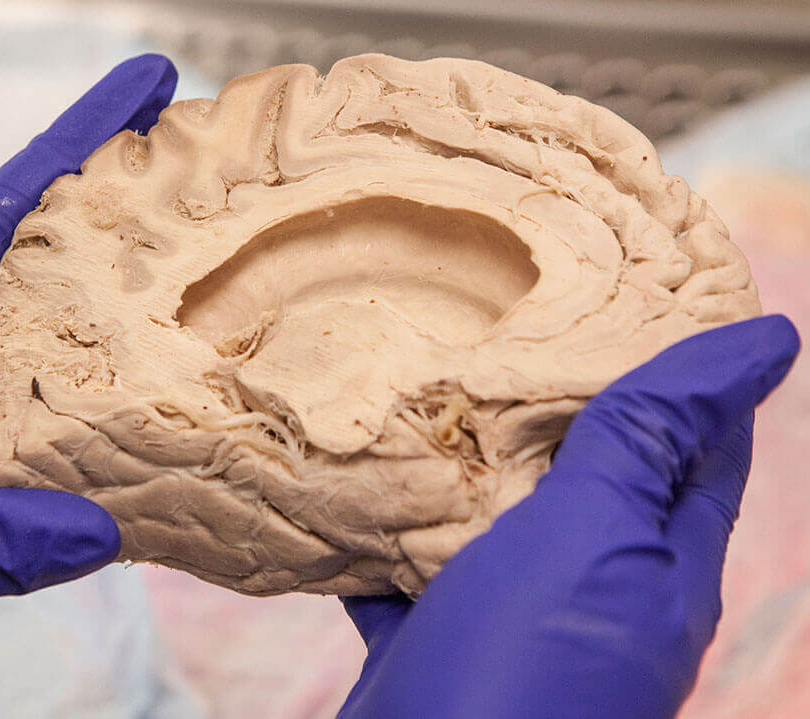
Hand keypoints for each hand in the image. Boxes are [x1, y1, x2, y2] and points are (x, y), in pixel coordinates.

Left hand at [0, 54, 176, 691]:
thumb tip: (103, 530)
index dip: (75, 144)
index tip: (148, 82)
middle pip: (44, 266)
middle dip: (123, 216)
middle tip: (211, 182)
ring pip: (58, 357)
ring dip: (129, 326)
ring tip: (213, 297)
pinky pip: (49, 451)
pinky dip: (105, 440)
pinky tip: (156, 444)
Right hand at [339, 315, 799, 718]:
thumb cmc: (525, 669)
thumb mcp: (599, 538)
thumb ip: (656, 442)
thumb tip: (768, 341)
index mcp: (658, 566)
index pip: (699, 447)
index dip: (688, 373)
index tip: (645, 291)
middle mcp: (593, 595)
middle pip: (587, 476)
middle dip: (557, 401)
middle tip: (513, 316)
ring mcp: (511, 622)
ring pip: (495, 517)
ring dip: (467, 458)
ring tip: (427, 381)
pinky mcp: (435, 640)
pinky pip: (415, 563)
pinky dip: (392, 522)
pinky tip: (357, 479)